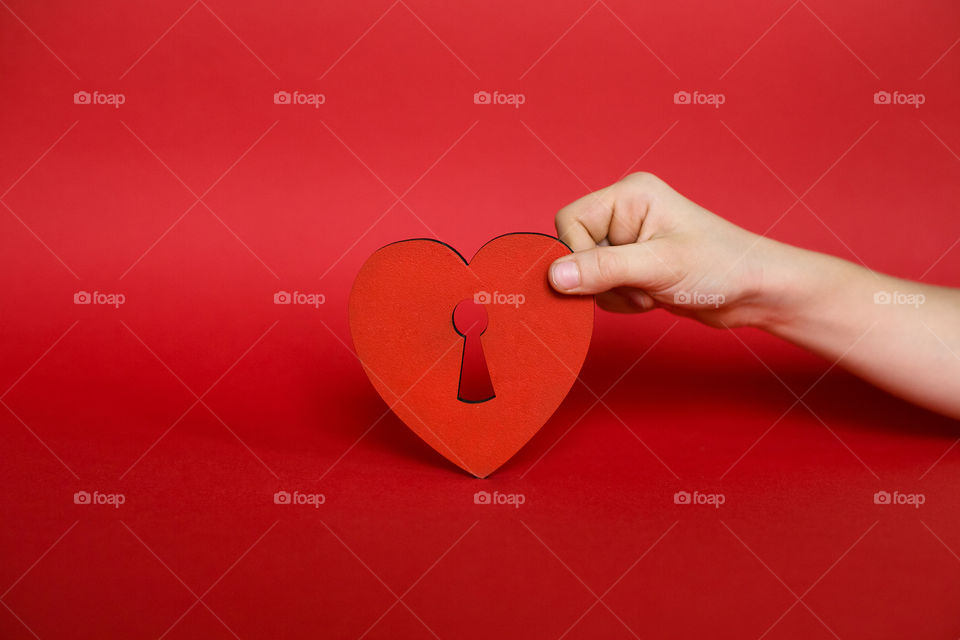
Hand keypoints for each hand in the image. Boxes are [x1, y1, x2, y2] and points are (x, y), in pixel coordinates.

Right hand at [548, 172, 785, 327]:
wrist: (756, 292)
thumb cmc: (721, 266)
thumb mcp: (658, 267)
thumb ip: (602, 269)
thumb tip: (553, 276)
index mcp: (630, 195)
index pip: (569, 221)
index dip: (579, 254)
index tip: (609, 277)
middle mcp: (626, 212)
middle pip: (575, 249)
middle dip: (601, 279)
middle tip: (638, 285)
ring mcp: (629, 240)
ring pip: (586, 274)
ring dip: (614, 293)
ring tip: (651, 291)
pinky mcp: (634, 265)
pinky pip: (603, 287)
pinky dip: (622, 301)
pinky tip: (653, 297)